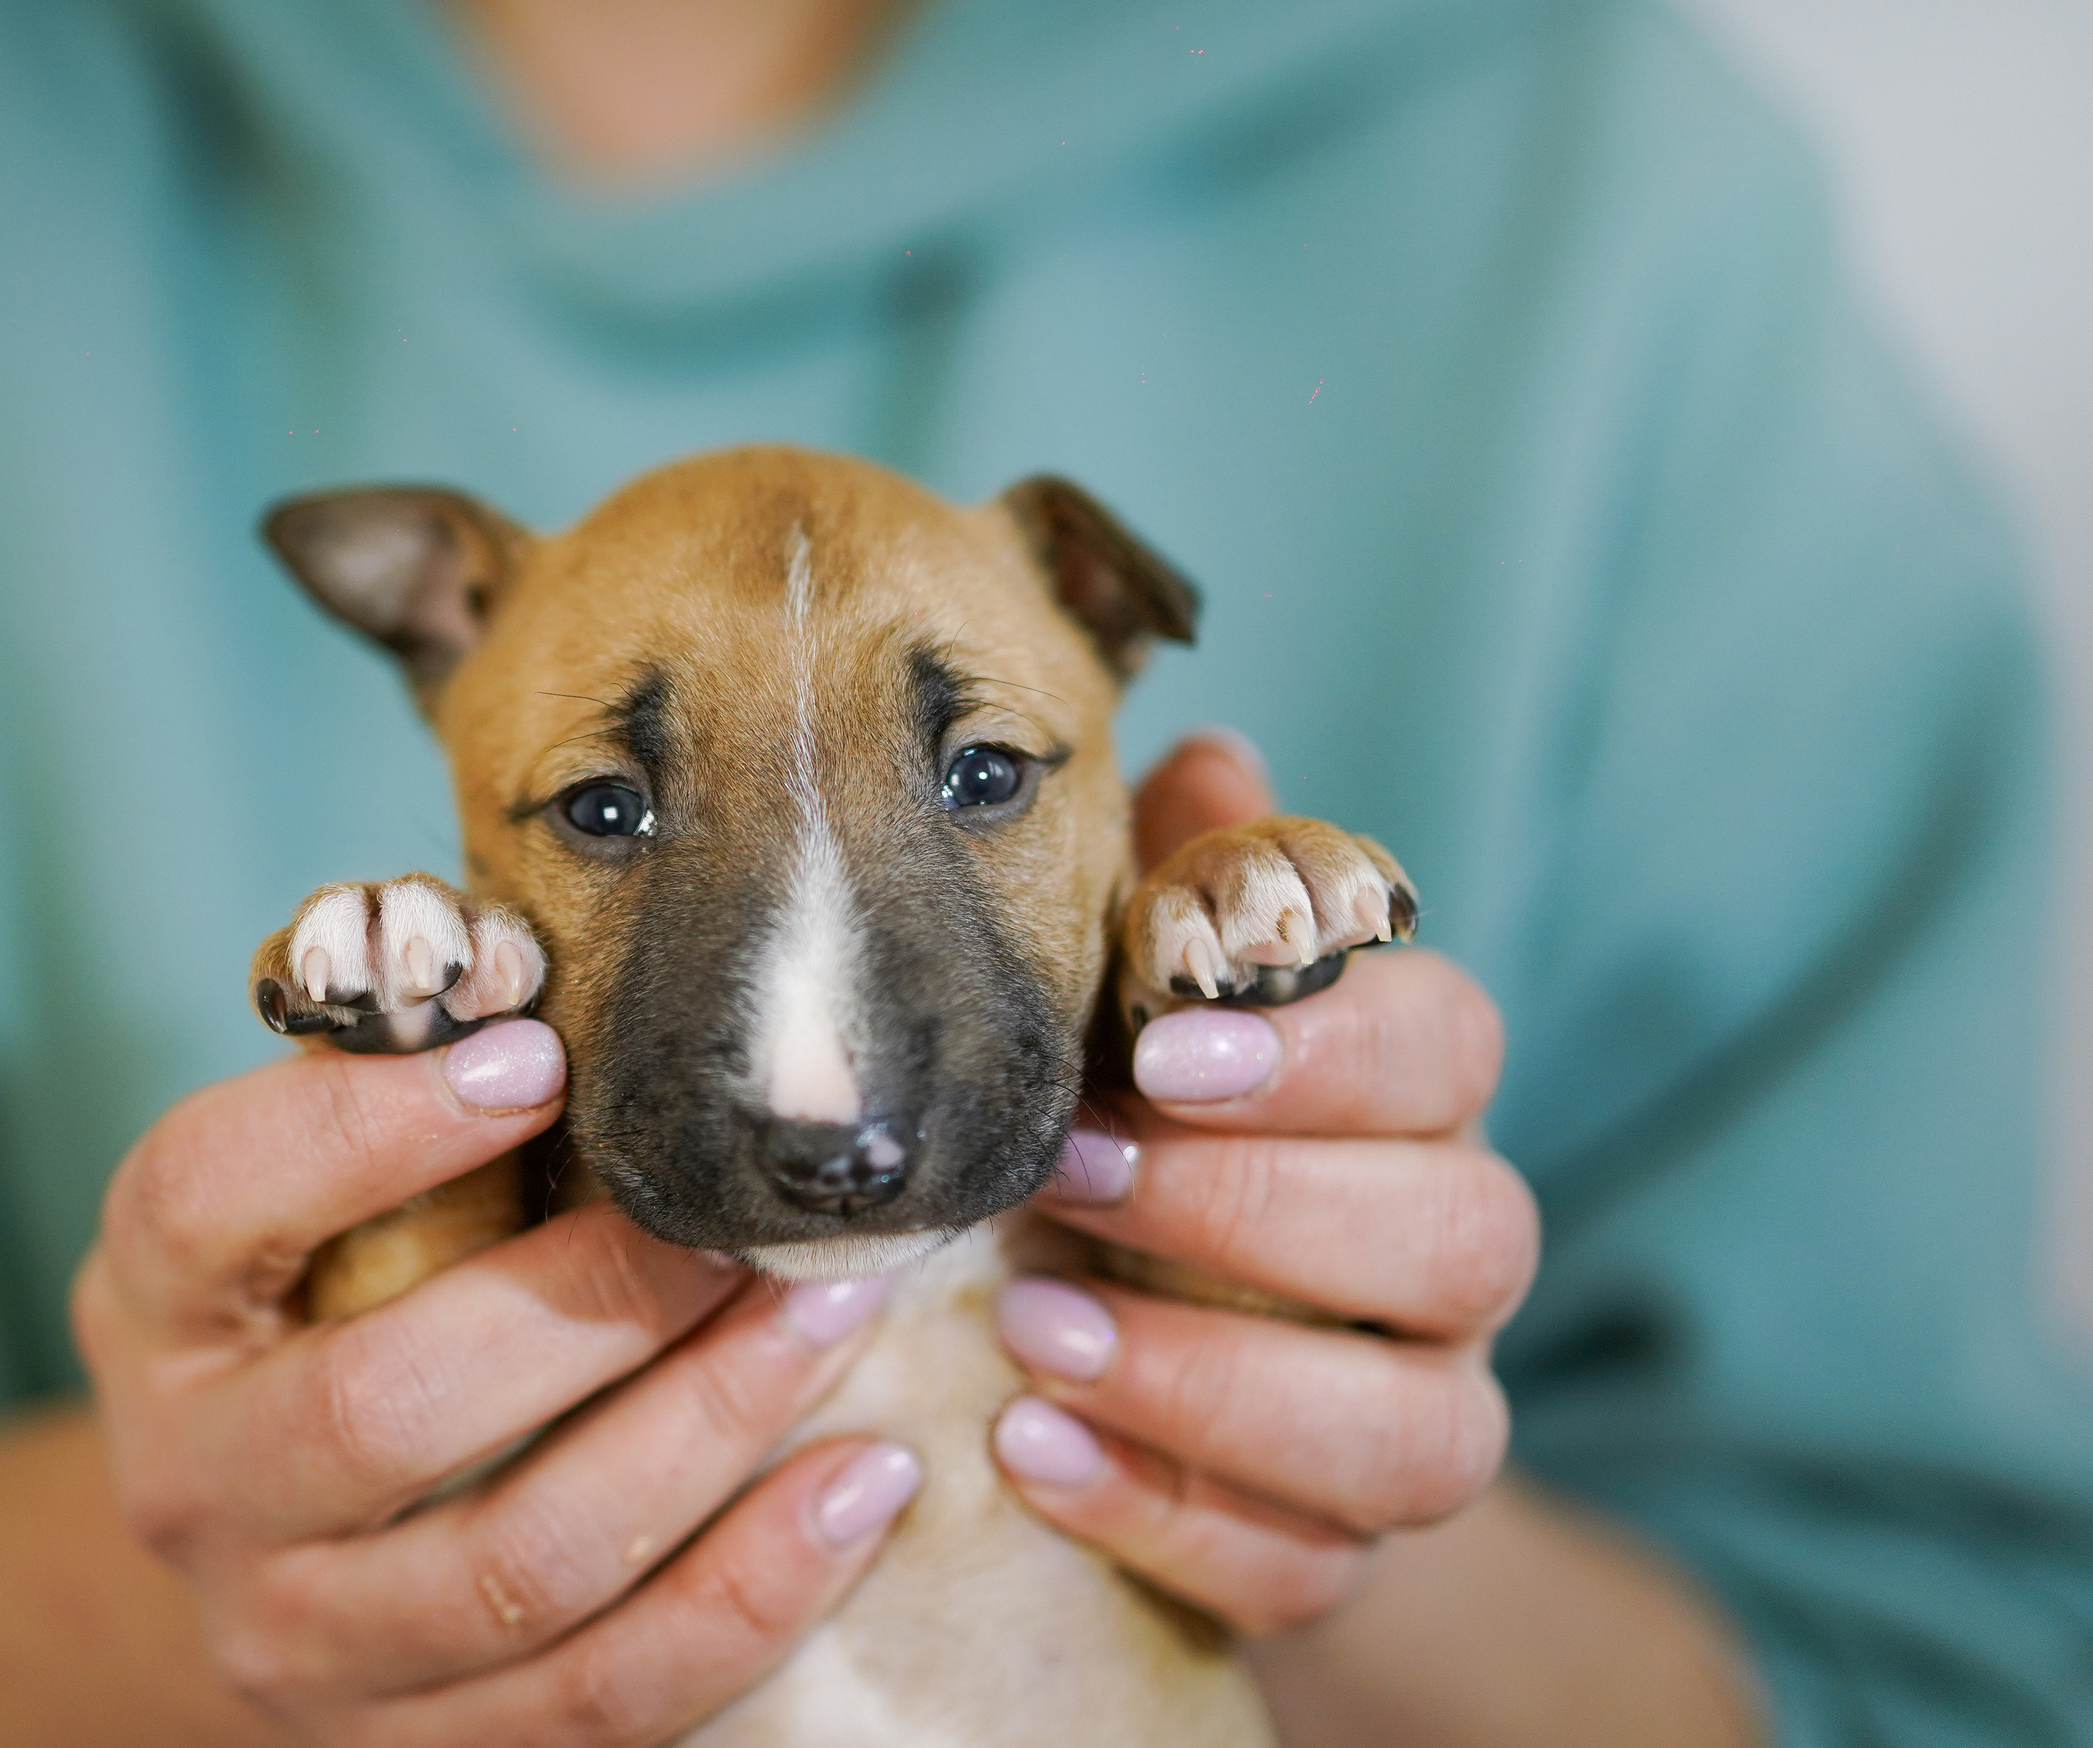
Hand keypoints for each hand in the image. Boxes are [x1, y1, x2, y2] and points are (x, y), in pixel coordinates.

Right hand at [71, 1022, 921, 1744]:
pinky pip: (605, 1697)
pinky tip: (865, 1481)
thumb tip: (539, 962)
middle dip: (599, 1301)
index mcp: (156, 1300)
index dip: (369, 1129)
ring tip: (838, 1319)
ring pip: (519, 1564)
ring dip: (708, 1434)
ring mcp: (296, 1642)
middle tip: (751, 1222)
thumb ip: (408, 1081)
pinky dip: (752, 1592)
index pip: (209, 1199)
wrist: (274, 1539)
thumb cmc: (337, 1290)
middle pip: (385, 1408)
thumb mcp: (317, 1185)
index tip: (543, 1057)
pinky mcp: (415, 1747)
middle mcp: (193, 1482)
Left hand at [988, 732, 1536, 1633]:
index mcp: (1408, 1095)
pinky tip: (1028, 1457)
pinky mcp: (1339, 1552)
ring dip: (1221, 1385)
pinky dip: (1170, 1522)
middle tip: (1072, 1182)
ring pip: (1422, 1438)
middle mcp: (1449, 1255)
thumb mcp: (1132, 999)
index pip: (1449, 1047)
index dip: (1327, 1051)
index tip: (1160, 1049)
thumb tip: (1216, 755)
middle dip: (1261, 1213)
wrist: (1125, 1339)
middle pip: (1466, 1239)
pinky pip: (1309, 1570)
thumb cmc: (1129, 1119)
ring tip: (1030, 1335)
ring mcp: (1414, 1414)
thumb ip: (1182, 890)